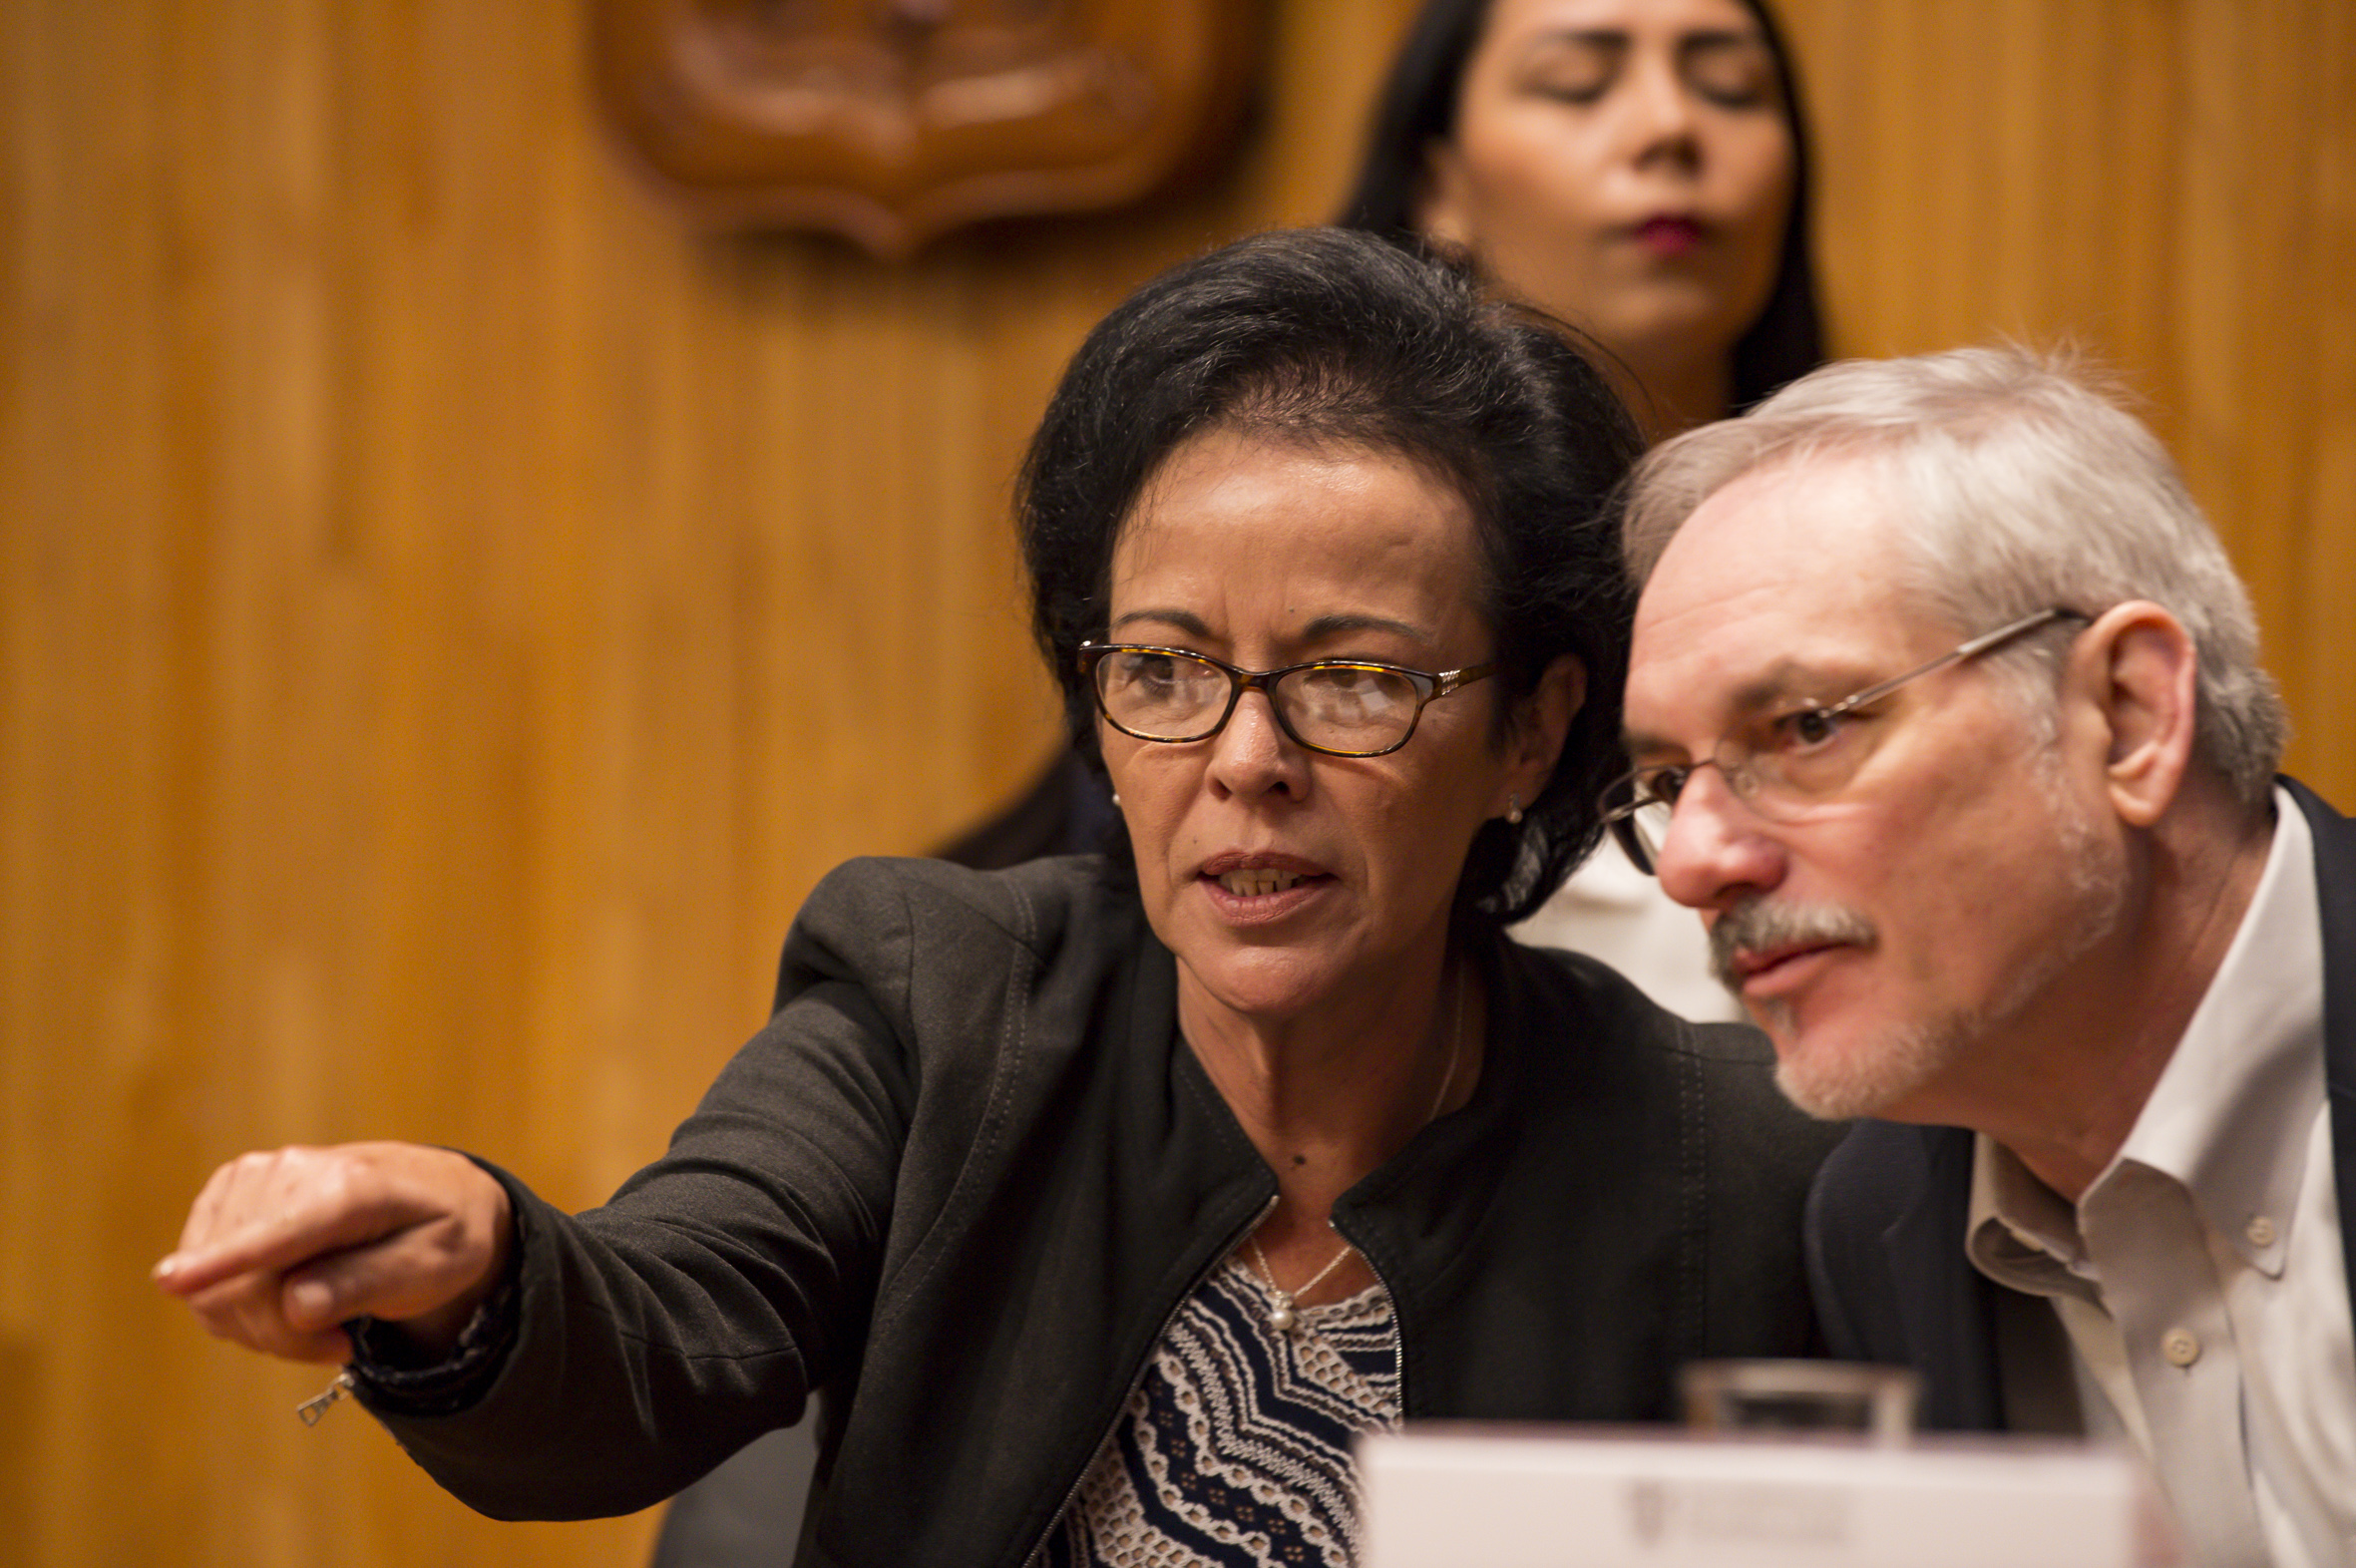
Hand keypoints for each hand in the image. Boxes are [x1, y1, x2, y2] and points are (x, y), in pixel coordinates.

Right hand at [152, 1142, 512, 1364]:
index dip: (224, 1261)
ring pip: (213, 1284)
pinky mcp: (229, 1192)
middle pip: (245, 1280)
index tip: (170, 1281)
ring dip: (260, 1325)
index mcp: (354, 1186)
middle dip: (282, 1333)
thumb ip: (368, 1283)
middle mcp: (292, 1169)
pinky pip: (200, 1273)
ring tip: (322, 1323)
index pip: (281, 1232)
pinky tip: (284, 1301)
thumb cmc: (441, 1234)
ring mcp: (253, 1177)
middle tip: (341, 1346)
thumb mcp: (434, 1267)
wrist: (435, 1193)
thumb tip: (296, 1304)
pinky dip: (235, 1302)